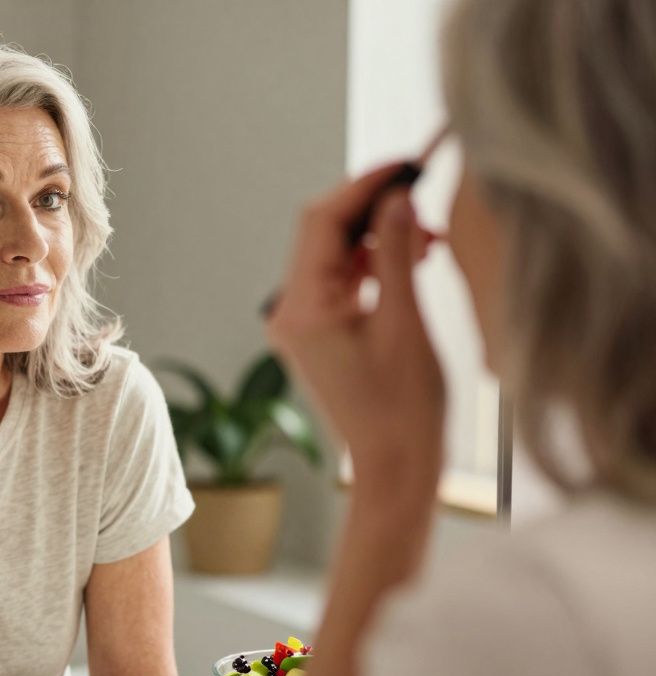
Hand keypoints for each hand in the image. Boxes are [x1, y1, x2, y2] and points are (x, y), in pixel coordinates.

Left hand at [265, 164, 445, 507]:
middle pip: (323, 233)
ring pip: (333, 255)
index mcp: (303, 308)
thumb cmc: (405, 408)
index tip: (404, 163)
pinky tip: (409, 262)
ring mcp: (299, 325)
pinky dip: (371, 265)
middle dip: (372, 210)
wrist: (394, 468)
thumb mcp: (406, 322)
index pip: (322, 221)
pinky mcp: (316, 334)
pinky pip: (338, 281)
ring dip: (377, 237)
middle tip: (424, 201)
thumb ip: (398, 254)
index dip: (363, 185)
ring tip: (429, 240)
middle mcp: (289, 312)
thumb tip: (396, 196)